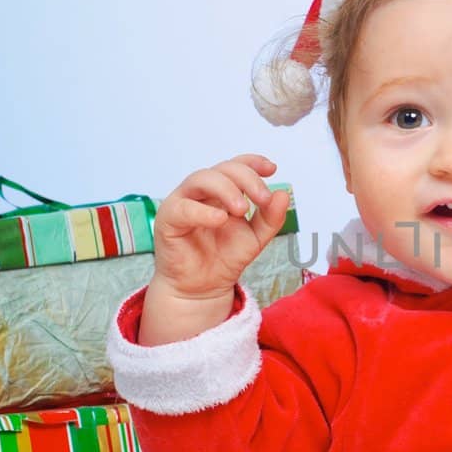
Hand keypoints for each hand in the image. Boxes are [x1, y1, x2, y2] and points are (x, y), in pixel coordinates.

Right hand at [151, 154, 290, 301]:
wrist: (203, 288)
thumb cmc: (224, 257)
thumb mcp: (256, 238)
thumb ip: (271, 218)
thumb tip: (283, 194)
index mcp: (221, 191)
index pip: (235, 166)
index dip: (253, 162)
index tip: (272, 169)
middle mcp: (201, 192)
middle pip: (222, 169)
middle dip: (246, 179)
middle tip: (263, 198)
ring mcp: (183, 202)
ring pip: (200, 179)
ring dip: (226, 189)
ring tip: (242, 209)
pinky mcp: (168, 220)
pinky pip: (183, 208)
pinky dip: (202, 211)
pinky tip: (220, 219)